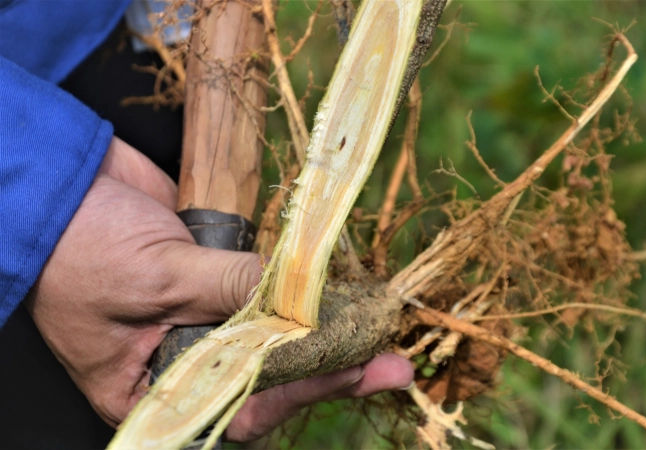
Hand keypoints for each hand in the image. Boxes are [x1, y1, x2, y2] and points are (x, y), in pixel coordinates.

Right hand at [26, 136, 413, 435]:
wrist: (60, 180)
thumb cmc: (78, 246)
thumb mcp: (156, 279)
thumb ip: (231, 290)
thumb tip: (301, 303)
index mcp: (151, 385)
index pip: (237, 402)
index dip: (299, 391)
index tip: (353, 373)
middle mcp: (181, 358)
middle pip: (264, 374)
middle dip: (327, 368)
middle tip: (388, 364)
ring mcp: (200, 316)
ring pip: (271, 334)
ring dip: (320, 331)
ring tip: (377, 332)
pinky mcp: (213, 276)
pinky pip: (262, 292)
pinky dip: (296, 292)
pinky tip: (338, 295)